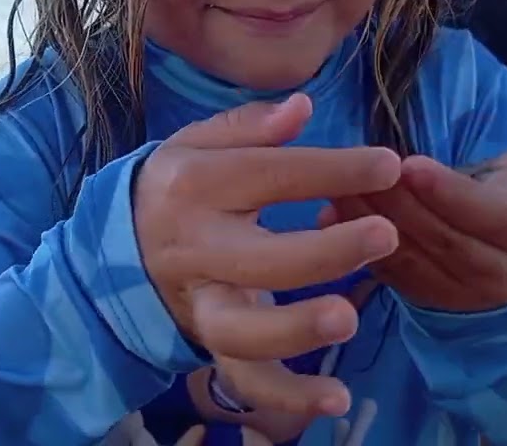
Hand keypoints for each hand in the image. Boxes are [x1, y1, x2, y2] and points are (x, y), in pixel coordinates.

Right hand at [134, 93, 400, 417]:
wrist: (118, 246)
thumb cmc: (177, 187)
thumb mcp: (197, 144)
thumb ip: (247, 126)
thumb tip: (302, 107)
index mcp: (195, 186)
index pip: (270, 175)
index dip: (332, 170)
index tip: (388, 165)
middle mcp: (194, 248)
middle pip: (260, 257)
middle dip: (325, 251)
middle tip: (385, 235)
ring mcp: (201, 303)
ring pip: (243, 330)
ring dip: (296, 329)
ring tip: (348, 319)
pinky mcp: (210, 342)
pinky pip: (245, 379)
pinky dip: (286, 397)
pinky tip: (334, 400)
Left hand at [327, 90, 506, 312]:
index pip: (489, 217)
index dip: (449, 193)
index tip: (411, 164)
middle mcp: (499, 274)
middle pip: (441, 239)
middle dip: (398, 205)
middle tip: (360, 168)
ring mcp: (459, 294)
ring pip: (410, 258)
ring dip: (368, 223)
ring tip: (336, 184)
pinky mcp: (425, 300)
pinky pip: (388, 276)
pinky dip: (355, 247)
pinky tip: (328, 214)